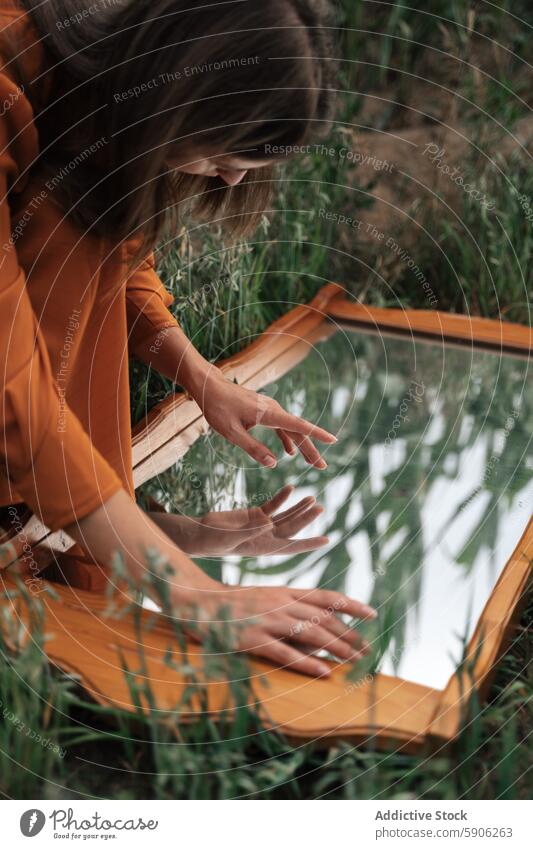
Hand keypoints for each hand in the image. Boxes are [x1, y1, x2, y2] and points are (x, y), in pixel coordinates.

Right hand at [151, 485, 328, 556]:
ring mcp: (261, 525)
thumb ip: (252, 531)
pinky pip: (272, 506)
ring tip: (313, 498)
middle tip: (320, 507)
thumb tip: (271, 524)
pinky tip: (290, 488)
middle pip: (292, 526)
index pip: (292, 545)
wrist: (200, 535)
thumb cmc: (214, 541)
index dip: (310, 543)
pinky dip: (281, 497)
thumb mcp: (233, 538)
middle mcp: (266, 537)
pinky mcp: (254, 515)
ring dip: (298, 507)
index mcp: (264, 547)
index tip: (326, 540)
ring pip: (285, 515)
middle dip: (307, 518)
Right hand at [173, 582, 376, 677]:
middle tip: (368, 650)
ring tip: (355, 661)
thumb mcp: (263, 597)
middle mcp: (280, 603)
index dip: (350, 605)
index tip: (372, 614)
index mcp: (284, 591)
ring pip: (311, 634)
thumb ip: (287, 605)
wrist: (196, 601)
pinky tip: (325, 672)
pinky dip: (309, 663)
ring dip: (337, 648)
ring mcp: (267, 620)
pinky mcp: (253, 639)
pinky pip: (286, 652)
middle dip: (350, 635)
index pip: (325, 596)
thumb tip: (315, 622)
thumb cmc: (230, 602)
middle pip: (324, 618)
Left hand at [192, 368, 336, 468]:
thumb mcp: (232, 432)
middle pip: (298, 431)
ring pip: (291, 429)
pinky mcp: (264, 411)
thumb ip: (253, 448)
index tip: (333, 440)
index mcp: (268, 413)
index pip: (298, 425)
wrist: (210, 387)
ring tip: (311, 463)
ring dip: (302, 445)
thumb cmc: (218, 408)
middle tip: (323, 467)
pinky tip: (289, 452)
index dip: (316, 434)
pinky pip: (281, 426)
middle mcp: (274, 409)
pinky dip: (287, 439)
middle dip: (311, 449)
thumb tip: (274, 464)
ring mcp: (270, 409)